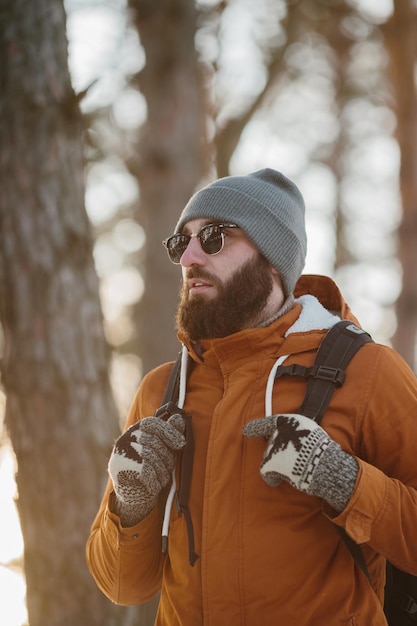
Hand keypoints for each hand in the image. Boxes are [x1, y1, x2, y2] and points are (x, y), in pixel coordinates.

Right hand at [108, 414, 185, 520]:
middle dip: (167, 457)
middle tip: (170, 467)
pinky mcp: (120, 468)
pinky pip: (145, 472)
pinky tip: (154, 486)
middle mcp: (126, 439)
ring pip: (150, 457)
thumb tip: (179, 418)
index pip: (152, 423)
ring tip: (163, 479)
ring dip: (162, 471)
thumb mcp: (162, 448)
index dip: (168, 432)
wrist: (131, 492)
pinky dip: (154, 481)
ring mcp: (122, 453)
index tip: (181, 443)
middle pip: (154, 442)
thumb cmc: (151, 466)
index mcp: (136, 430)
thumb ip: (169, 433)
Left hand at [243, 413, 357, 510]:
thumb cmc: (322, 452)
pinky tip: (279, 482)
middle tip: (295, 460)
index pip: (270, 422)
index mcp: (289, 422)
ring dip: (279, 465)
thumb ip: (298, 434)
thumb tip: (295, 442)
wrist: (323, 465)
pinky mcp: (269, 463)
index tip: (246, 430)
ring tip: (295, 470)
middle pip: (273, 444)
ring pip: (270, 458)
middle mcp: (277, 432)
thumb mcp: (312, 434)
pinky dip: (272, 479)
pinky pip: (266, 473)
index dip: (257, 426)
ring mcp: (272, 447)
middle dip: (280, 453)